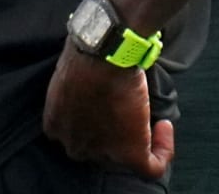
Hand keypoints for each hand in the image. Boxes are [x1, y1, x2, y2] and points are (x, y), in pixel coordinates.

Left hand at [42, 43, 174, 178]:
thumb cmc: (85, 52)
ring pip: (122, 157)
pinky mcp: (130, 154)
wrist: (103, 53)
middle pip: (94, 147)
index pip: (72, 132)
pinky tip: (164, 126)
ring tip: (146, 114)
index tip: (102, 105)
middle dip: (108, 132)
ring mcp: (101, 152)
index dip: (88, 121)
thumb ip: (75, 92)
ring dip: (136, 139)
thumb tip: (90, 86)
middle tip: (123, 110)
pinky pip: (152, 166)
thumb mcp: (69, 73)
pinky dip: (162, 150)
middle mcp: (73, 143)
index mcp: (54, 122)